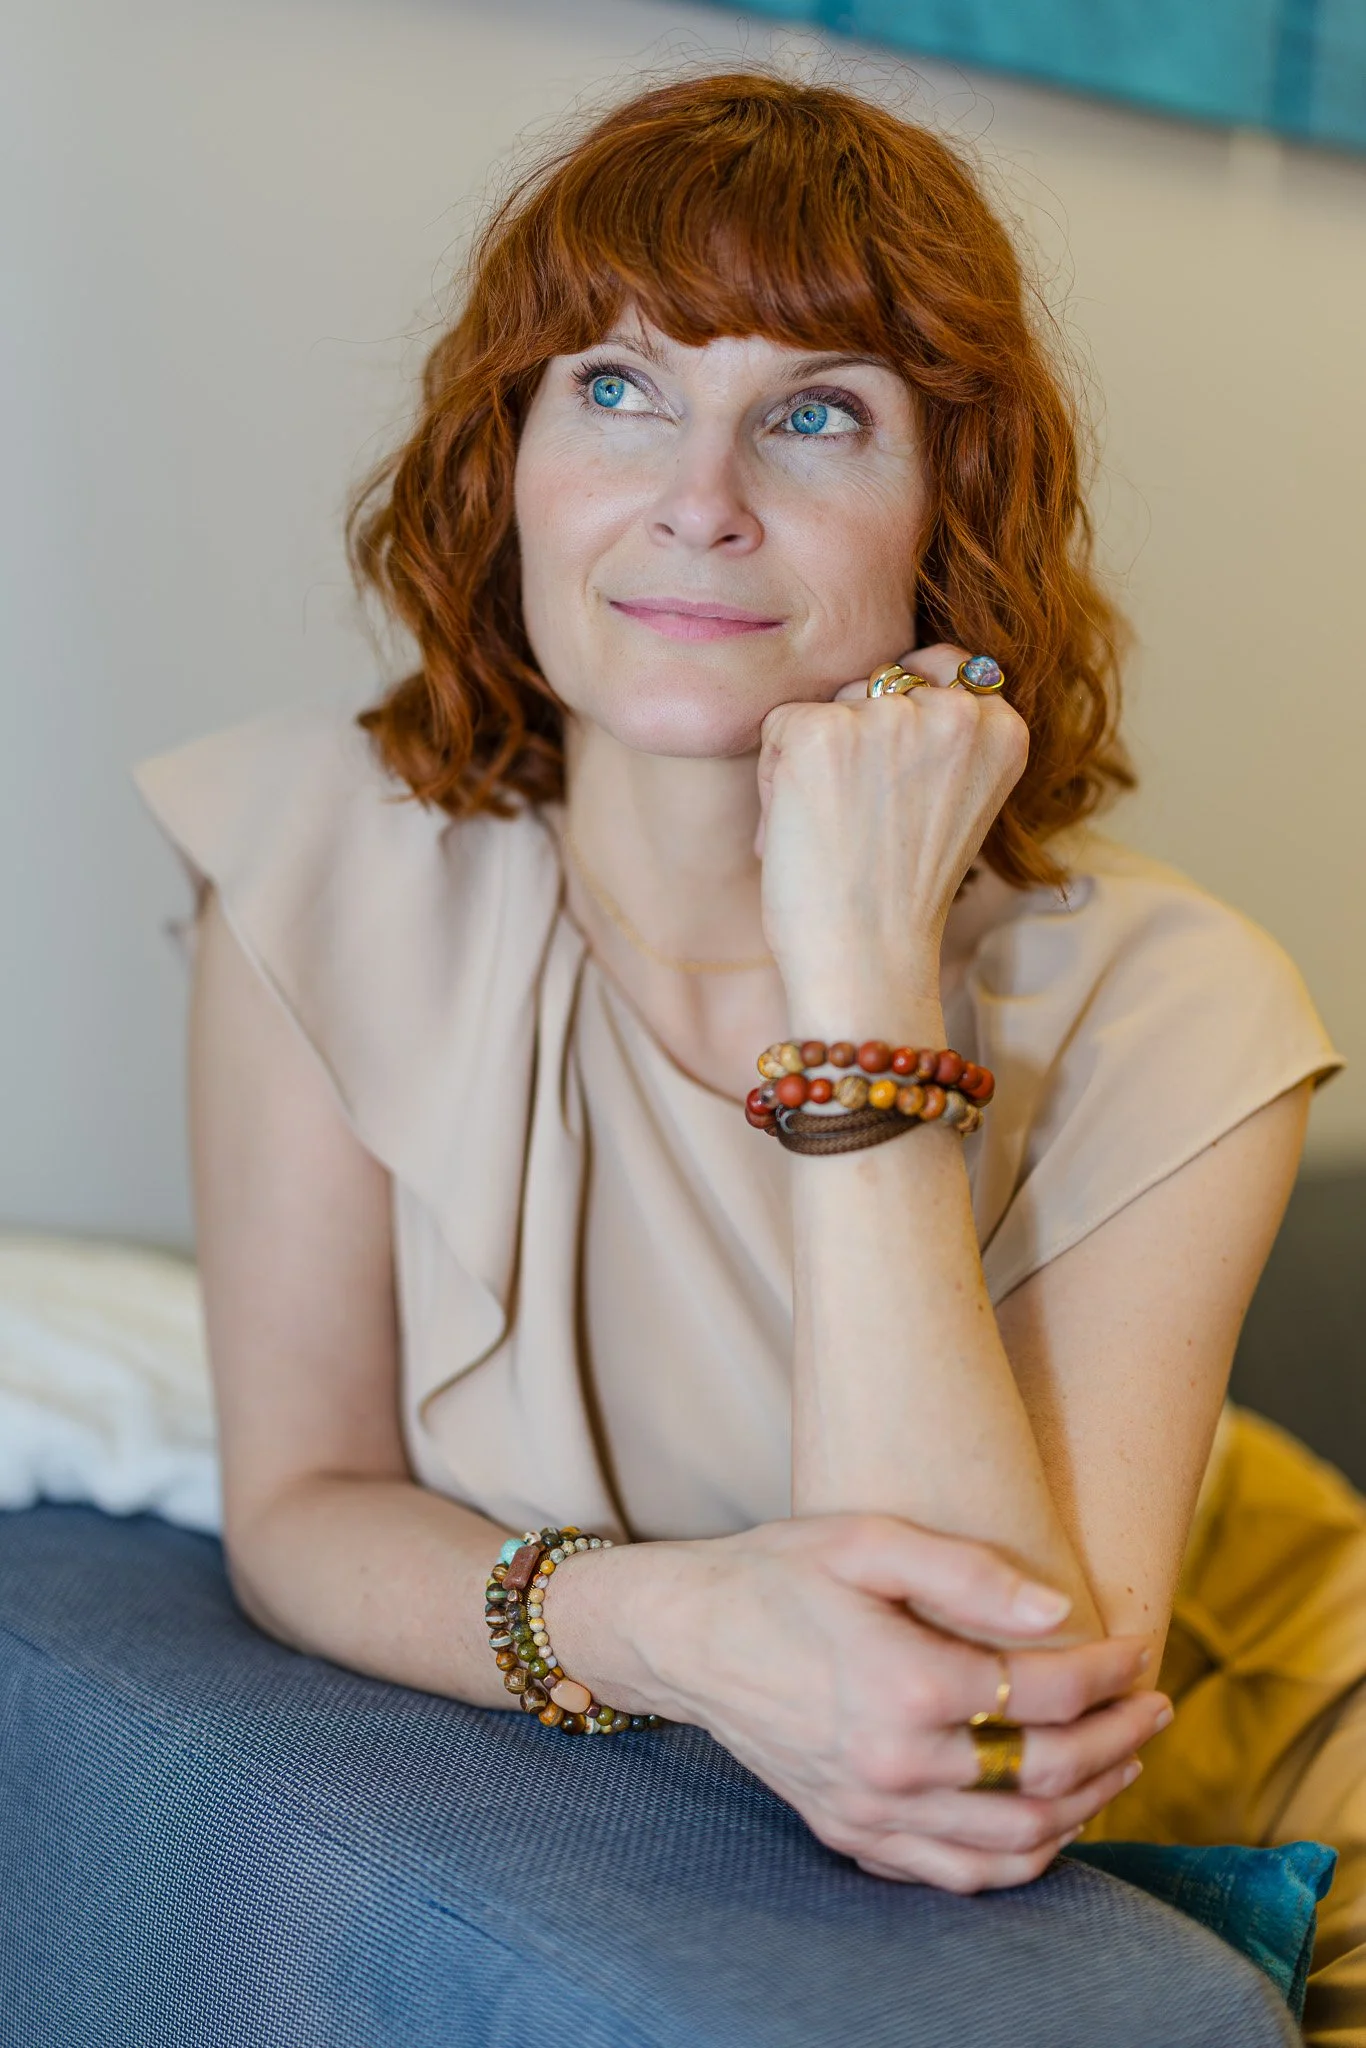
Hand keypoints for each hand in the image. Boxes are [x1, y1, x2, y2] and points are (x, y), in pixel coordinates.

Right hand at [633, 1514, 1168, 1893]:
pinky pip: (957, 1875)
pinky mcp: (850, 1832)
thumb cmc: (776, 1573)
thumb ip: (968, 1571)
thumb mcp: (868, 1540)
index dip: (1110, 1671)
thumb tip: (1062, 1607)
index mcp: (904, 1683)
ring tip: (1121, 1760)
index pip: (1045, 1691)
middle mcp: (893, 1762)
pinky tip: (1049, 1820)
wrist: (684, 1634)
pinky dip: (1020, 1860)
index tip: (1139, 1648)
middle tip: (1155, 1706)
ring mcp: (871, 1809)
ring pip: (1014, 1842)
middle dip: (1118, 1740)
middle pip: (1045, 1773)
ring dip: (1086, 1805)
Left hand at [753, 643, 1027, 1005]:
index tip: (899, 789)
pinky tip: (799, 832)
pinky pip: (778, 727)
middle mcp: (953, 710)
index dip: (904, 720)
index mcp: (1001, 727)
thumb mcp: (955, 801)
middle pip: (876, 684)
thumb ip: (942, 736)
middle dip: (855, 741)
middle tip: (864, 824)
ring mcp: (887, 717)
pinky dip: (774, 780)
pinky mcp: (821, 732)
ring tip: (834, 830)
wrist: (870, 962)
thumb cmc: (902, 896)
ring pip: (826, 706)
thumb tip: (892, 675)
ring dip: (814, 761)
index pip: (941, 668)